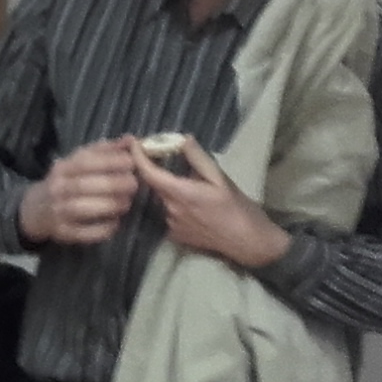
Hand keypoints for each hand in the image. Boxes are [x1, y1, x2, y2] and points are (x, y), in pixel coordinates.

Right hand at [18, 139, 138, 244]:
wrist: (36, 209)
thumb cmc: (66, 182)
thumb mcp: (79, 162)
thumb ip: (105, 151)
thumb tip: (131, 140)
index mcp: (62, 168)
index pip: (84, 162)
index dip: (109, 161)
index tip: (131, 162)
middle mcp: (57, 189)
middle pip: (84, 185)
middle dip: (112, 184)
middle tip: (133, 184)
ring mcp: (57, 211)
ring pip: (82, 209)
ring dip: (109, 206)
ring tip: (126, 203)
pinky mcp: (62, 232)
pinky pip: (83, 233)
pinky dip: (102, 229)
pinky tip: (115, 222)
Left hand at [129, 134, 290, 268]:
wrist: (248, 243)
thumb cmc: (237, 208)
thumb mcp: (221, 179)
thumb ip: (198, 159)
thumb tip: (182, 139)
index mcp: (181, 194)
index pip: (148, 173)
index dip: (137, 156)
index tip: (133, 141)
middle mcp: (170, 210)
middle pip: (154, 184)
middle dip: (154, 168)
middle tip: (160, 153)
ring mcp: (171, 224)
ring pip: (162, 198)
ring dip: (167, 187)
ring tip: (184, 180)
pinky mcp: (175, 235)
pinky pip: (168, 212)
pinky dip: (174, 202)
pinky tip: (191, 201)